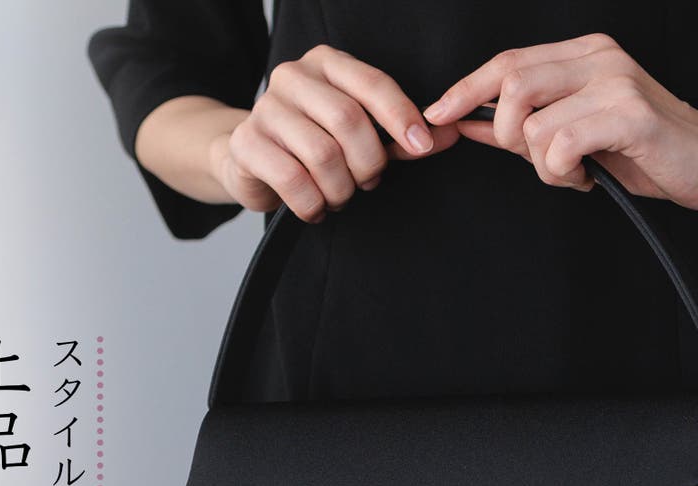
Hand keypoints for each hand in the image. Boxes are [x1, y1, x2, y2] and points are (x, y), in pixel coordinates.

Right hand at [211, 44, 460, 221]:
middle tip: (367, 182)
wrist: (247, 158)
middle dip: (368, 163)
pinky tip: (315, 208)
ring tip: (338, 197)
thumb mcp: (359, 135)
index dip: (401, 116)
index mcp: (325, 64)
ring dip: (340, 189)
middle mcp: (292, 77)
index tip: (422, 146)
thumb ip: (401, 135)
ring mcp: (265, 109)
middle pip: (348, 121)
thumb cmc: (309, 145)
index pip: (371, 84)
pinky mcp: (247, 144)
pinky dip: (312, 204)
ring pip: (323, 155)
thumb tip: (451, 134)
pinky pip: (293, 180)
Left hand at [422, 33, 697, 210]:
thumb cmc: (638, 148)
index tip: (437, 116)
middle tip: (536, 159)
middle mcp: (598, 59)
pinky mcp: (630, 114)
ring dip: (541, 165)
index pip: (507, 63)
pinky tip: (588, 176)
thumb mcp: (568, 134)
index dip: (465, 90)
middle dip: (507, 135)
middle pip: (512, 86)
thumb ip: (519, 127)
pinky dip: (562, 173)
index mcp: (581, 55)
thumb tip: (467, 123)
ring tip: (573, 170)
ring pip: (533, 125)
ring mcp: (615, 83)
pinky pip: (561, 146)